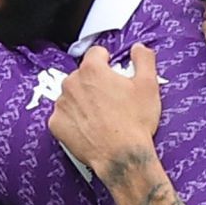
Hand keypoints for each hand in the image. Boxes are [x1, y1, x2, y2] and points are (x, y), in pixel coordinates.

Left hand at [47, 43, 162, 175]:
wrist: (122, 157)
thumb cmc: (135, 122)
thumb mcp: (149, 86)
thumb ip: (143, 59)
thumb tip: (139, 47)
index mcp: (92, 70)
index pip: (96, 54)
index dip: (108, 62)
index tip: (114, 73)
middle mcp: (72, 83)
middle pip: (83, 75)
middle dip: (94, 84)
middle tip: (111, 101)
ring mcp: (62, 104)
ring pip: (72, 95)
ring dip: (83, 101)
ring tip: (101, 117)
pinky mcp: (56, 124)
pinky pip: (63, 116)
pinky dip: (73, 120)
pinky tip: (89, 128)